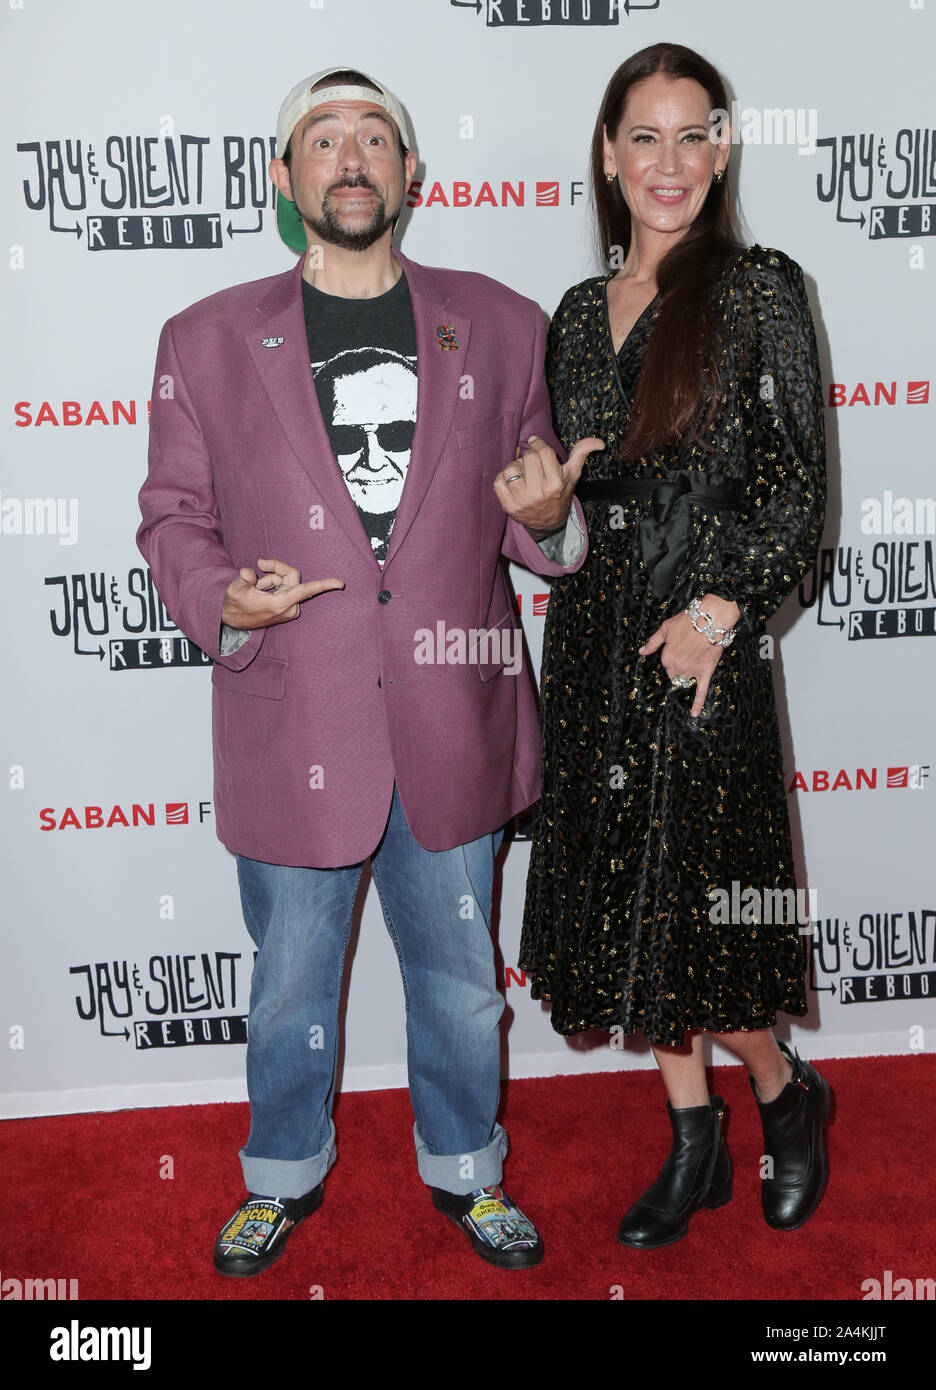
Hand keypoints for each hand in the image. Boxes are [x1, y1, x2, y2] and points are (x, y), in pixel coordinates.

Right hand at [222, 557, 343, 629]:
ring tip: (257, 587)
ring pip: (288, 581)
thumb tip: (249, 572)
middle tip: (260, 565)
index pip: (306, 590)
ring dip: (272, 579)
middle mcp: (289, 607)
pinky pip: (287, 587)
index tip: (340, 583)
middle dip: (276, 569)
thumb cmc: (235, 605)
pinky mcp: (289, 607)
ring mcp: (290, 608)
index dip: (324, 586)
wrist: (233, 621)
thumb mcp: (236, 590)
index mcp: (280, 604)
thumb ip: (244, 579)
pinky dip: (274, 584)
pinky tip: (262, 590)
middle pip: (292, 576)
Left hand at [494, 434, 603, 536]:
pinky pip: (498, 482)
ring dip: (515, 468)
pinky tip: (513, 483)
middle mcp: (539, 492)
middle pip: (527, 458)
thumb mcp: (572, 474)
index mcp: (556, 483)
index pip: (542, 452)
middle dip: (529, 457)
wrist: (548, 523)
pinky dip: (503, 479)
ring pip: (511, 469)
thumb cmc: (560, 493)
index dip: (537, 443)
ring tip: (523, 474)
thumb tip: (599, 442)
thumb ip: (582, 454)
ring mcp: (523, 500)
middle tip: (532, 464)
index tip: (535, 442)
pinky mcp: (508, 506)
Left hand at [639, 593, 739, 716]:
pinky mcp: (705, 673)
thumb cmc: (687, 621)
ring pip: (686, 679)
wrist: (710, 619)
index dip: (672, 655)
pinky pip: (701, 691)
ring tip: (695, 658)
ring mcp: (692, 672)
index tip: (679, 646)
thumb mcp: (665, 629)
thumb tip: (641, 652)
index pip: (666, 664)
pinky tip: (694, 713)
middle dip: (679, 666)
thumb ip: (652, 643)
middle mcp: (677, 667)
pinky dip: (697, 703)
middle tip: (687, 651)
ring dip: (688, 674)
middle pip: (675, 674)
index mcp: (666, 658)